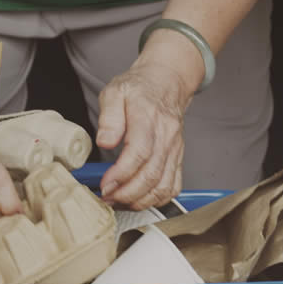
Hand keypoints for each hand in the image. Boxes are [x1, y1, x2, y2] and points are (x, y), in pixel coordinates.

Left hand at [95, 56, 191, 208]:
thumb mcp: (115, 92)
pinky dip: (157, 199)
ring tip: (119, 201)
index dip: (121, 173)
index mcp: (148, 118)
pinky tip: (138, 199)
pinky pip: (173, 186)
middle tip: (106, 197)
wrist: (167, 82)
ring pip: (164, 185)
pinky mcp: (177, 157)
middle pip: (152, 174)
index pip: (140, 152)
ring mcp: (174, 148)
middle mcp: (166, 136)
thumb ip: (109, 117)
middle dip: (127, 193)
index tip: (105, 184)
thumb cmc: (139, 88)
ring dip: (140, 200)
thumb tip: (105, 141)